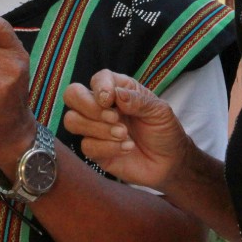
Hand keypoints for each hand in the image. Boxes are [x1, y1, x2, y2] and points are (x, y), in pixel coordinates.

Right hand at [63, 70, 189, 191]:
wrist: (170, 162)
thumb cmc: (164, 130)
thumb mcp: (159, 111)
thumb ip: (138, 101)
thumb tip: (116, 94)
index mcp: (118, 90)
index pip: (97, 79)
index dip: (99, 87)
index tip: (110, 100)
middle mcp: (101, 107)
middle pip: (72, 95)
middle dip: (87, 106)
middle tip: (114, 117)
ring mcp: (96, 129)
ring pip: (72, 121)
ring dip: (99, 128)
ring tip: (124, 134)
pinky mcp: (96, 151)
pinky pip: (86, 146)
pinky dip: (108, 147)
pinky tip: (127, 147)